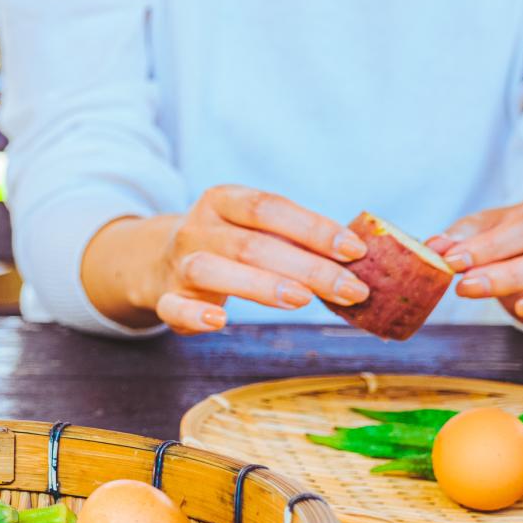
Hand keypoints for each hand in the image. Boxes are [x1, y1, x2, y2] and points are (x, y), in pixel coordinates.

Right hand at [88, 186, 369, 333]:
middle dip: (307, 267)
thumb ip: (298, 238)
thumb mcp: (256, 229)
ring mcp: (179, 263)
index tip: (355, 251)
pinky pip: (174, 308)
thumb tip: (363, 256)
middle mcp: (198, 227)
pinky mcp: (166, 298)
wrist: (158, 261)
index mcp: (223, 200)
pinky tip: (221, 322)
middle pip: (252, 244)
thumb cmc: (229, 245)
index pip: (269, 208)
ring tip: (302, 301)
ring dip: (260, 285)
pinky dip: (195, 315)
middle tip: (352, 290)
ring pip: (212, 270)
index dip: (313, 228)